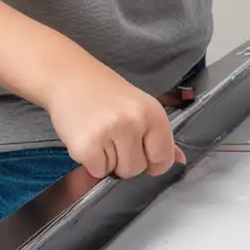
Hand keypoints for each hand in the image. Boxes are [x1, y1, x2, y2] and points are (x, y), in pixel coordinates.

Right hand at [43, 57, 185, 178]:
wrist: (70, 78)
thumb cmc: (107, 94)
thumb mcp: (141, 107)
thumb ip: (160, 136)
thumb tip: (180, 160)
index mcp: (153, 113)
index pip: (164, 158)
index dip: (153, 161)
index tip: (142, 151)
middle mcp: (134, 123)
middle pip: (138, 168)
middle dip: (127, 160)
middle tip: (115, 137)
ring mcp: (109, 134)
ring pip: (117, 172)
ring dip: (109, 161)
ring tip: (101, 136)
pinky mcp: (86, 147)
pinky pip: (97, 172)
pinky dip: (92, 162)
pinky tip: (89, 139)